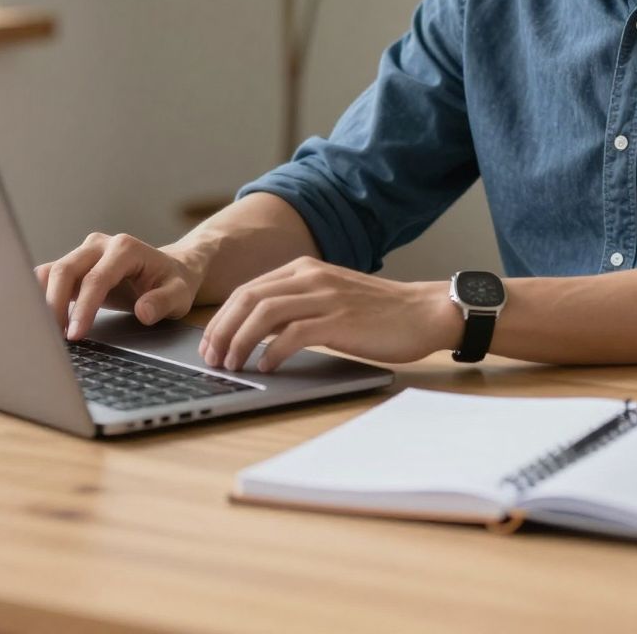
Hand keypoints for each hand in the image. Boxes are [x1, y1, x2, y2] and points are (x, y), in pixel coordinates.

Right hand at [37, 232, 203, 340]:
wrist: (170, 269)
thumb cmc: (174, 283)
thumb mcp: (179, 294)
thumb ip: (163, 302)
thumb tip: (143, 312)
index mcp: (125, 248)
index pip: (97, 278)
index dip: (84, 307)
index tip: (75, 334)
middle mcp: (100, 244)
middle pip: (65, 270)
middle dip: (55, 305)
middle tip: (53, 338)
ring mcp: (84, 252)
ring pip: (51, 272)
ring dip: (43, 301)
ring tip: (44, 332)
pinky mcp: (74, 264)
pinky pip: (48, 276)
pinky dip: (39, 295)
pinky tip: (39, 320)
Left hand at [198, 258, 463, 371]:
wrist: (425, 312)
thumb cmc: (380, 313)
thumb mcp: (332, 298)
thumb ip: (298, 305)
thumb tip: (258, 331)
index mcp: (306, 269)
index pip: (248, 289)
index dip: (222, 317)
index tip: (211, 343)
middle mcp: (311, 277)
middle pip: (248, 298)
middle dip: (222, 330)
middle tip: (212, 358)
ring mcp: (325, 297)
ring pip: (264, 314)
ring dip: (239, 341)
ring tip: (232, 365)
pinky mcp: (339, 320)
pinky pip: (293, 334)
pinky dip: (272, 351)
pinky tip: (266, 367)